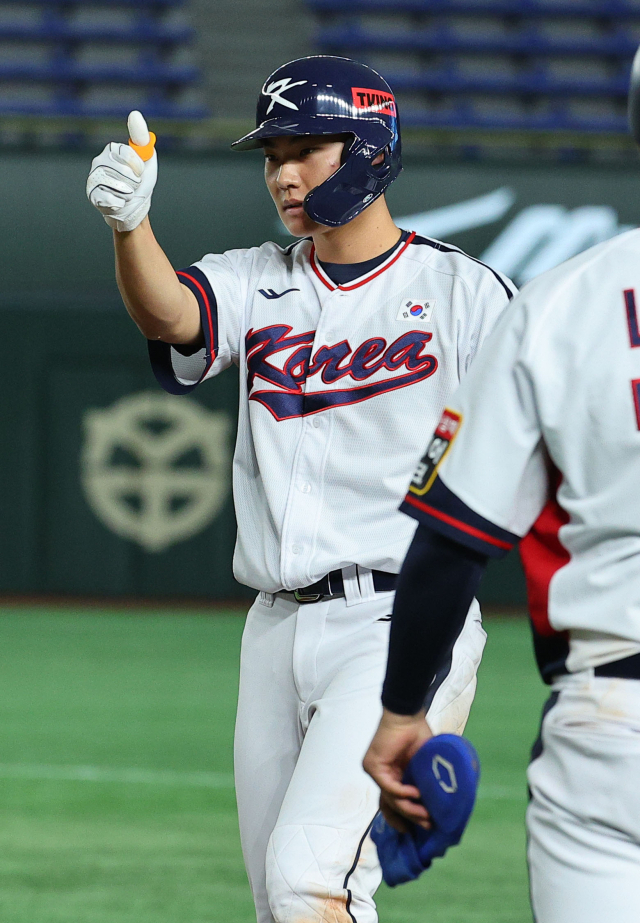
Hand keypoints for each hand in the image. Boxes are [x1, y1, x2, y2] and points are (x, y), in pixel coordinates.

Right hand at [86, 111, 157, 231]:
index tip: (140, 171)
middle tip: (134, 185)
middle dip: (134, 181)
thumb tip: (134, 113)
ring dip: (128, 194)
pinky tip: (119, 202)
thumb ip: (142, 138)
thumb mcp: (147, 159)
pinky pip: (109, 198)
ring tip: (127, 194)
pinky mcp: (92, 194)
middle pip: (122, 170)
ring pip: (116, 185)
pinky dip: (119, 203)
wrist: (134, 208)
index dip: (137, 166)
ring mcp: (94, 177)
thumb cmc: (141, 183)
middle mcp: (99, 160)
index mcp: (112, 150)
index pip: (126, 154)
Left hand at [363, 708, 433, 831]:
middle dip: (410, 819)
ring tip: (425, 814)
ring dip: (409, 809)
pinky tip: (415, 793)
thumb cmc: (419, 735)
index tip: (419, 831)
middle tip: (427, 826)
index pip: (393, 805)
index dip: (405, 819)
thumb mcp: (425, 764)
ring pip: (390, 799)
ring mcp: (376, 772)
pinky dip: (401, 792)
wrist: (408, 715)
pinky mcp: (372, 766)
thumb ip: (427, 782)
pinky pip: (387, 786)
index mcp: (395, 776)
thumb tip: (442, 805)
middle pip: (391, 806)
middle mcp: (383, 777)